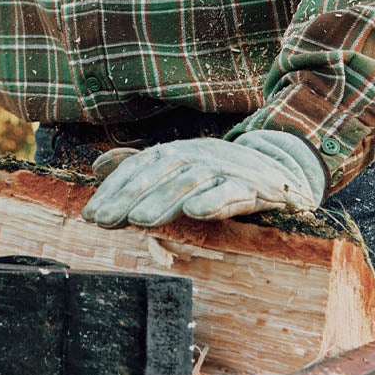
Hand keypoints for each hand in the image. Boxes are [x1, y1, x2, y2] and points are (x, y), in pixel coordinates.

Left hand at [81, 130, 326, 228]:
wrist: (284, 174)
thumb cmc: (223, 175)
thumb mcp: (181, 168)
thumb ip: (141, 168)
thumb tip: (98, 167)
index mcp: (179, 152)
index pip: (140, 168)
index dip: (114, 191)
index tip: (91, 216)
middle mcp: (200, 155)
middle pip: (160, 173)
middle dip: (129, 197)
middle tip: (103, 222)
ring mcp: (228, 168)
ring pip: (191, 181)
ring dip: (163, 200)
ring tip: (139, 220)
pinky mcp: (256, 186)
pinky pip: (233, 191)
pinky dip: (215, 200)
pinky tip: (196, 212)